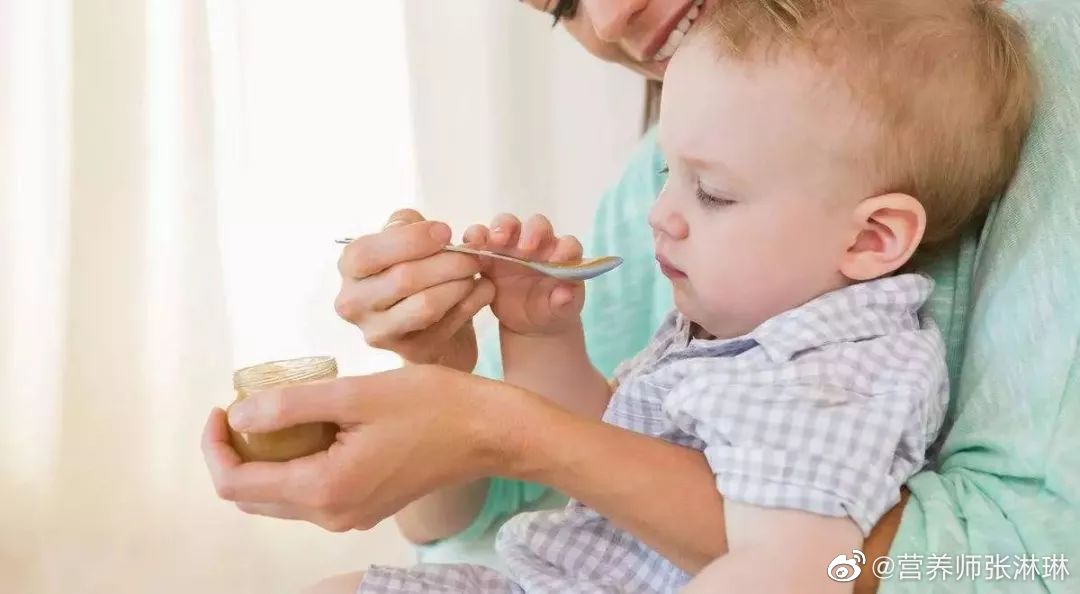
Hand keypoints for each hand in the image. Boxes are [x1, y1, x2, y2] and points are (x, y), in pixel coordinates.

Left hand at [202, 365, 520, 531]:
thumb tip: (238, 414)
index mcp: (324, 489)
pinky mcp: (366, 506)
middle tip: (246, 406)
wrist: (490, 433)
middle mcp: (332, 514)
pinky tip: (315, 426)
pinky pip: (311, 493)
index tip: (223, 406)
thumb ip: (290, 406)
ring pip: (281, 496)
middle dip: (237, 453)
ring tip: (279, 410)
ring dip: (267, 458)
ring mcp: (350, 515)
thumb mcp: (356, 394)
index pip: (236, 483)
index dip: (216, 446)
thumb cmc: (433, 406)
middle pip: (253, 497)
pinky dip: (296, 463)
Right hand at [335, 209, 494, 371]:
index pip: (370, 252)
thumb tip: (436, 232)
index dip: (413, 239)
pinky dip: (473, 302)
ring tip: (476, 272)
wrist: (428, 318)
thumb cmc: (414, 268)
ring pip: (427, 305)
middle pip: (404, 279)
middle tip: (474, 254)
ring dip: (461, 283)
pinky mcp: (410, 352)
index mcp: (350, 268)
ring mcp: (379, 333)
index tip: (446, 232)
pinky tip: (483, 289)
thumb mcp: (405, 238)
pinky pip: (449, 324)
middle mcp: (354, 303)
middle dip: (448, 261)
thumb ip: (410, 224)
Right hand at [462, 213, 584, 336]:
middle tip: (525, 249)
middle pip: (536, 225)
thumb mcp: (559, 312)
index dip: (564, 249)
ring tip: (494, 241)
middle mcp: (538, 243)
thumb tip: (564, 296)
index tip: (558, 261)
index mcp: (562, 256)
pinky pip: (479, 238)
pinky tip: (469, 249)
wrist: (528, 322)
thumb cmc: (549, 310)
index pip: (568, 244)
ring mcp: (512, 246)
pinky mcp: (489, 253)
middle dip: (531, 232)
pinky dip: (474, 239)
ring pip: (507, 224)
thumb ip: (564, 303)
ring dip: (501, 228)